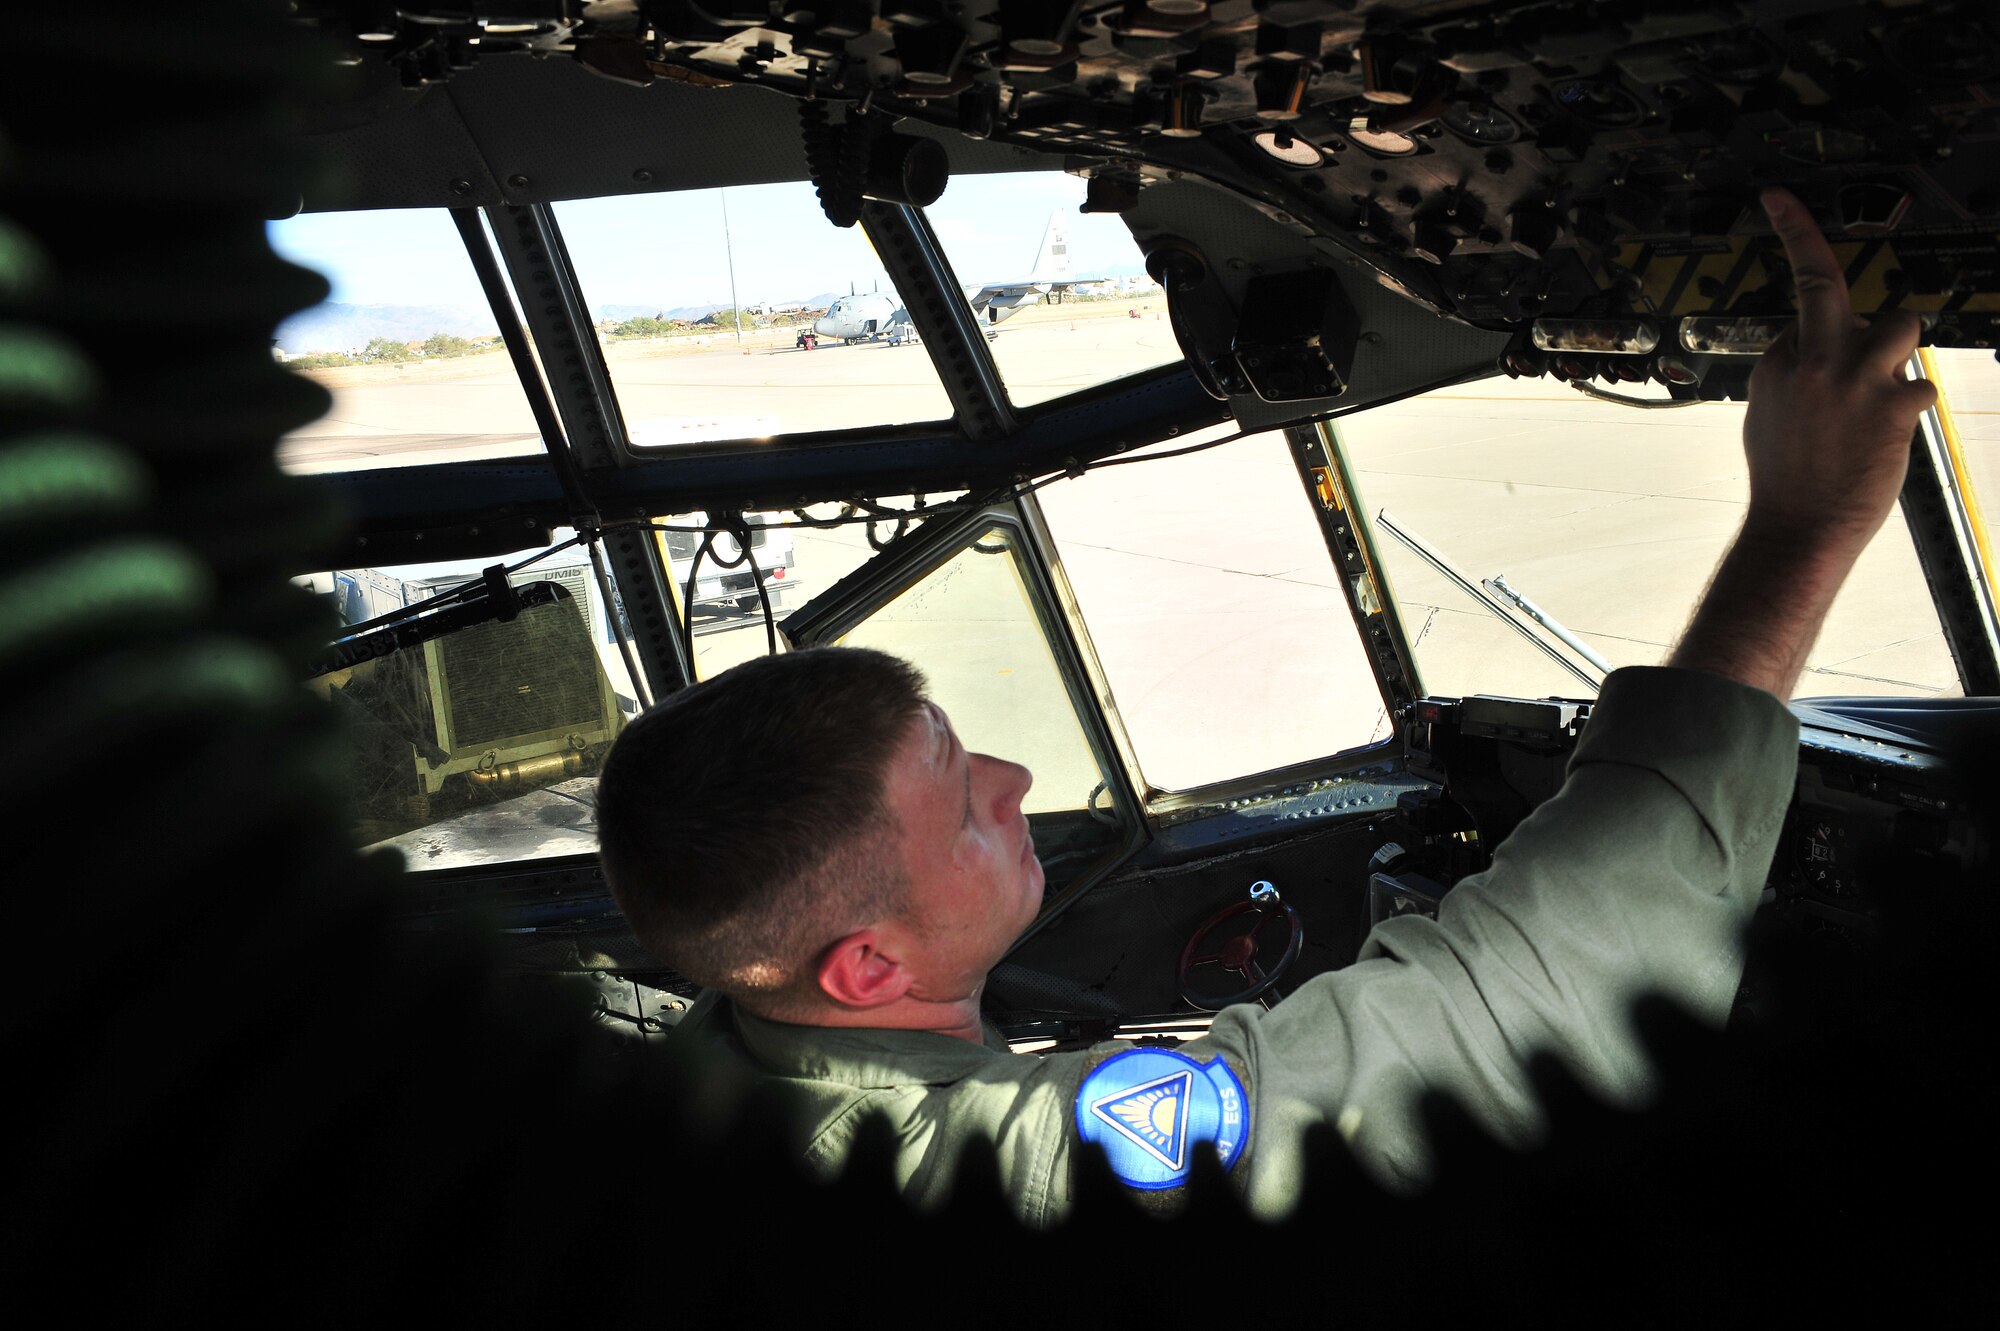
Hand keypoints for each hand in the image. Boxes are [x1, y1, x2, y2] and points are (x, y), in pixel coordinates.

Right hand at [1739, 187, 1936, 554]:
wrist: (1799, 530)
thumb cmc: (1785, 482)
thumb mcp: (1765, 421)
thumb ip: (1788, 378)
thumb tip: (1806, 352)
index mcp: (1775, 368)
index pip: (1802, 321)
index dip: (1816, 328)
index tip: (1777, 218)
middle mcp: (1811, 364)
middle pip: (1822, 283)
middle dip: (1803, 236)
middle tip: (1785, 204)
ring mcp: (1851, 381)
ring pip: (1900, 323)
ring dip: (1901, 345)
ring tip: (1889, 377)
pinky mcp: (1891, 406)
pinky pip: (1920, 385)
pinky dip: (1912, 405)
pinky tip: (1894, 431)